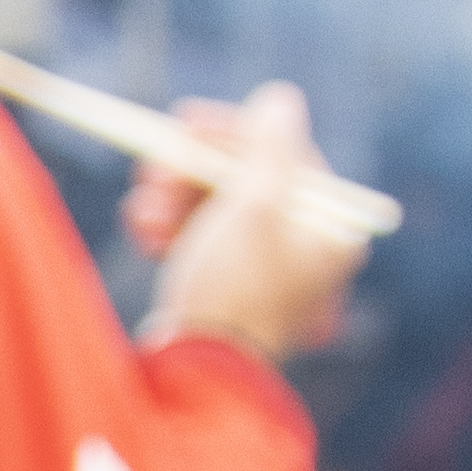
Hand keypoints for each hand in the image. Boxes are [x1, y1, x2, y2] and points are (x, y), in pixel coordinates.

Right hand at [132, 79, 367, 366]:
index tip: (183, 121)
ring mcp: (266, 271)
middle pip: (245, 182)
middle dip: (190, 173)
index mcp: (331, 227)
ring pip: (216, 211)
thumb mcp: (256, 201)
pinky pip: (201, 242)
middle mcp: (307, 248)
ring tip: (140, 212)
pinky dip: (171, 232)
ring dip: (171, 202)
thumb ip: (270, 143)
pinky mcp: (228, 290)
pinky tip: (142, 233)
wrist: (198, 372)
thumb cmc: (234, 285)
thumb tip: (280, 98)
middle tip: (150, 168)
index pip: (284, 154)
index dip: (231, 132)